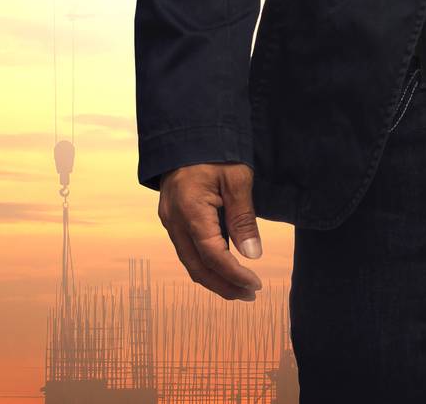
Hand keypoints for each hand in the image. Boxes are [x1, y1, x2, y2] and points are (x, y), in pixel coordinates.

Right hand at [157, 162, 263, 300]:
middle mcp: (173, 220)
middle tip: (250, 294)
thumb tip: (252, 255)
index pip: (212, 255)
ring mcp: (169, 220)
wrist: (186, 131)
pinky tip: (224, 267)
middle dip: (223, 286)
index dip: (234, 274)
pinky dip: (205, 263)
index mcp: (189, 209)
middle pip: (196, 267)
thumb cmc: (215, 150)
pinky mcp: (172, 218)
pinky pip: (187, 249)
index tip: (256, 284)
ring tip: (241, 288)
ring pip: (189, 261)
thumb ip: (243, 218)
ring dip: (214, 278)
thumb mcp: (237, 179)